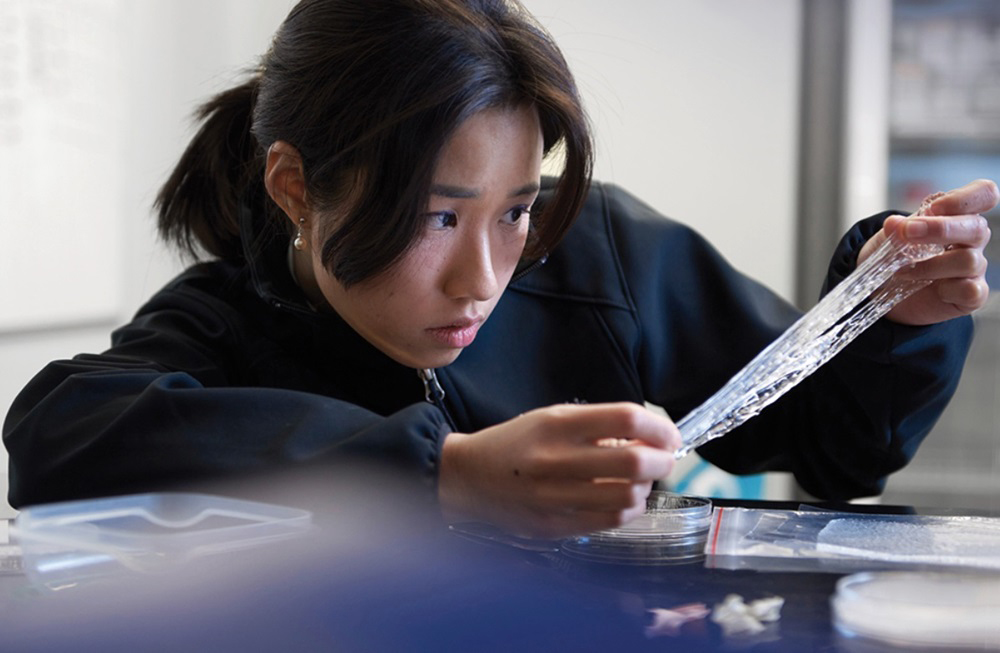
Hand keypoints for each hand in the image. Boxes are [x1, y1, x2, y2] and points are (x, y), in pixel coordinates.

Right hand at [438, 402, 679, 537]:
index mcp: (557, 424)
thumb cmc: (516, 443)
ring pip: (628, 497)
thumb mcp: (552, 417)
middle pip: (635, 461)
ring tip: (638, 480)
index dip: (659, 427)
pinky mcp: (552, 526)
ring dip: (645, 487)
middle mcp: (556, 459)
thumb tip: (650, 438)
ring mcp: (554, 497)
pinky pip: (609, 521)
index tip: (667, 434)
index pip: (626, 418)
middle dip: (663, 460)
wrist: (468, 477)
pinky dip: (628, 510)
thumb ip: (598, 425)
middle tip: (663, 458)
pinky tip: (623, 499)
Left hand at [857, 179, 996, 325]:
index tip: (933, 207)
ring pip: (969, 260)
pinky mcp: (972, 295)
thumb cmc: (898, 255)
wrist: (887, 289)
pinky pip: (971, 290)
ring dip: (930, 265)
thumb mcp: (891, 237)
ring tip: (903, 270)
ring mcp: (974, 268)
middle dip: (940, 229)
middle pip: (977, 227)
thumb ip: (896, 229)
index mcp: (960, 216)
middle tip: (908, 233)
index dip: (964, 198)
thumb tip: (894, 223)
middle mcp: (973, 240)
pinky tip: (931, 289)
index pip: (984, 194)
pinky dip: (947, 289)